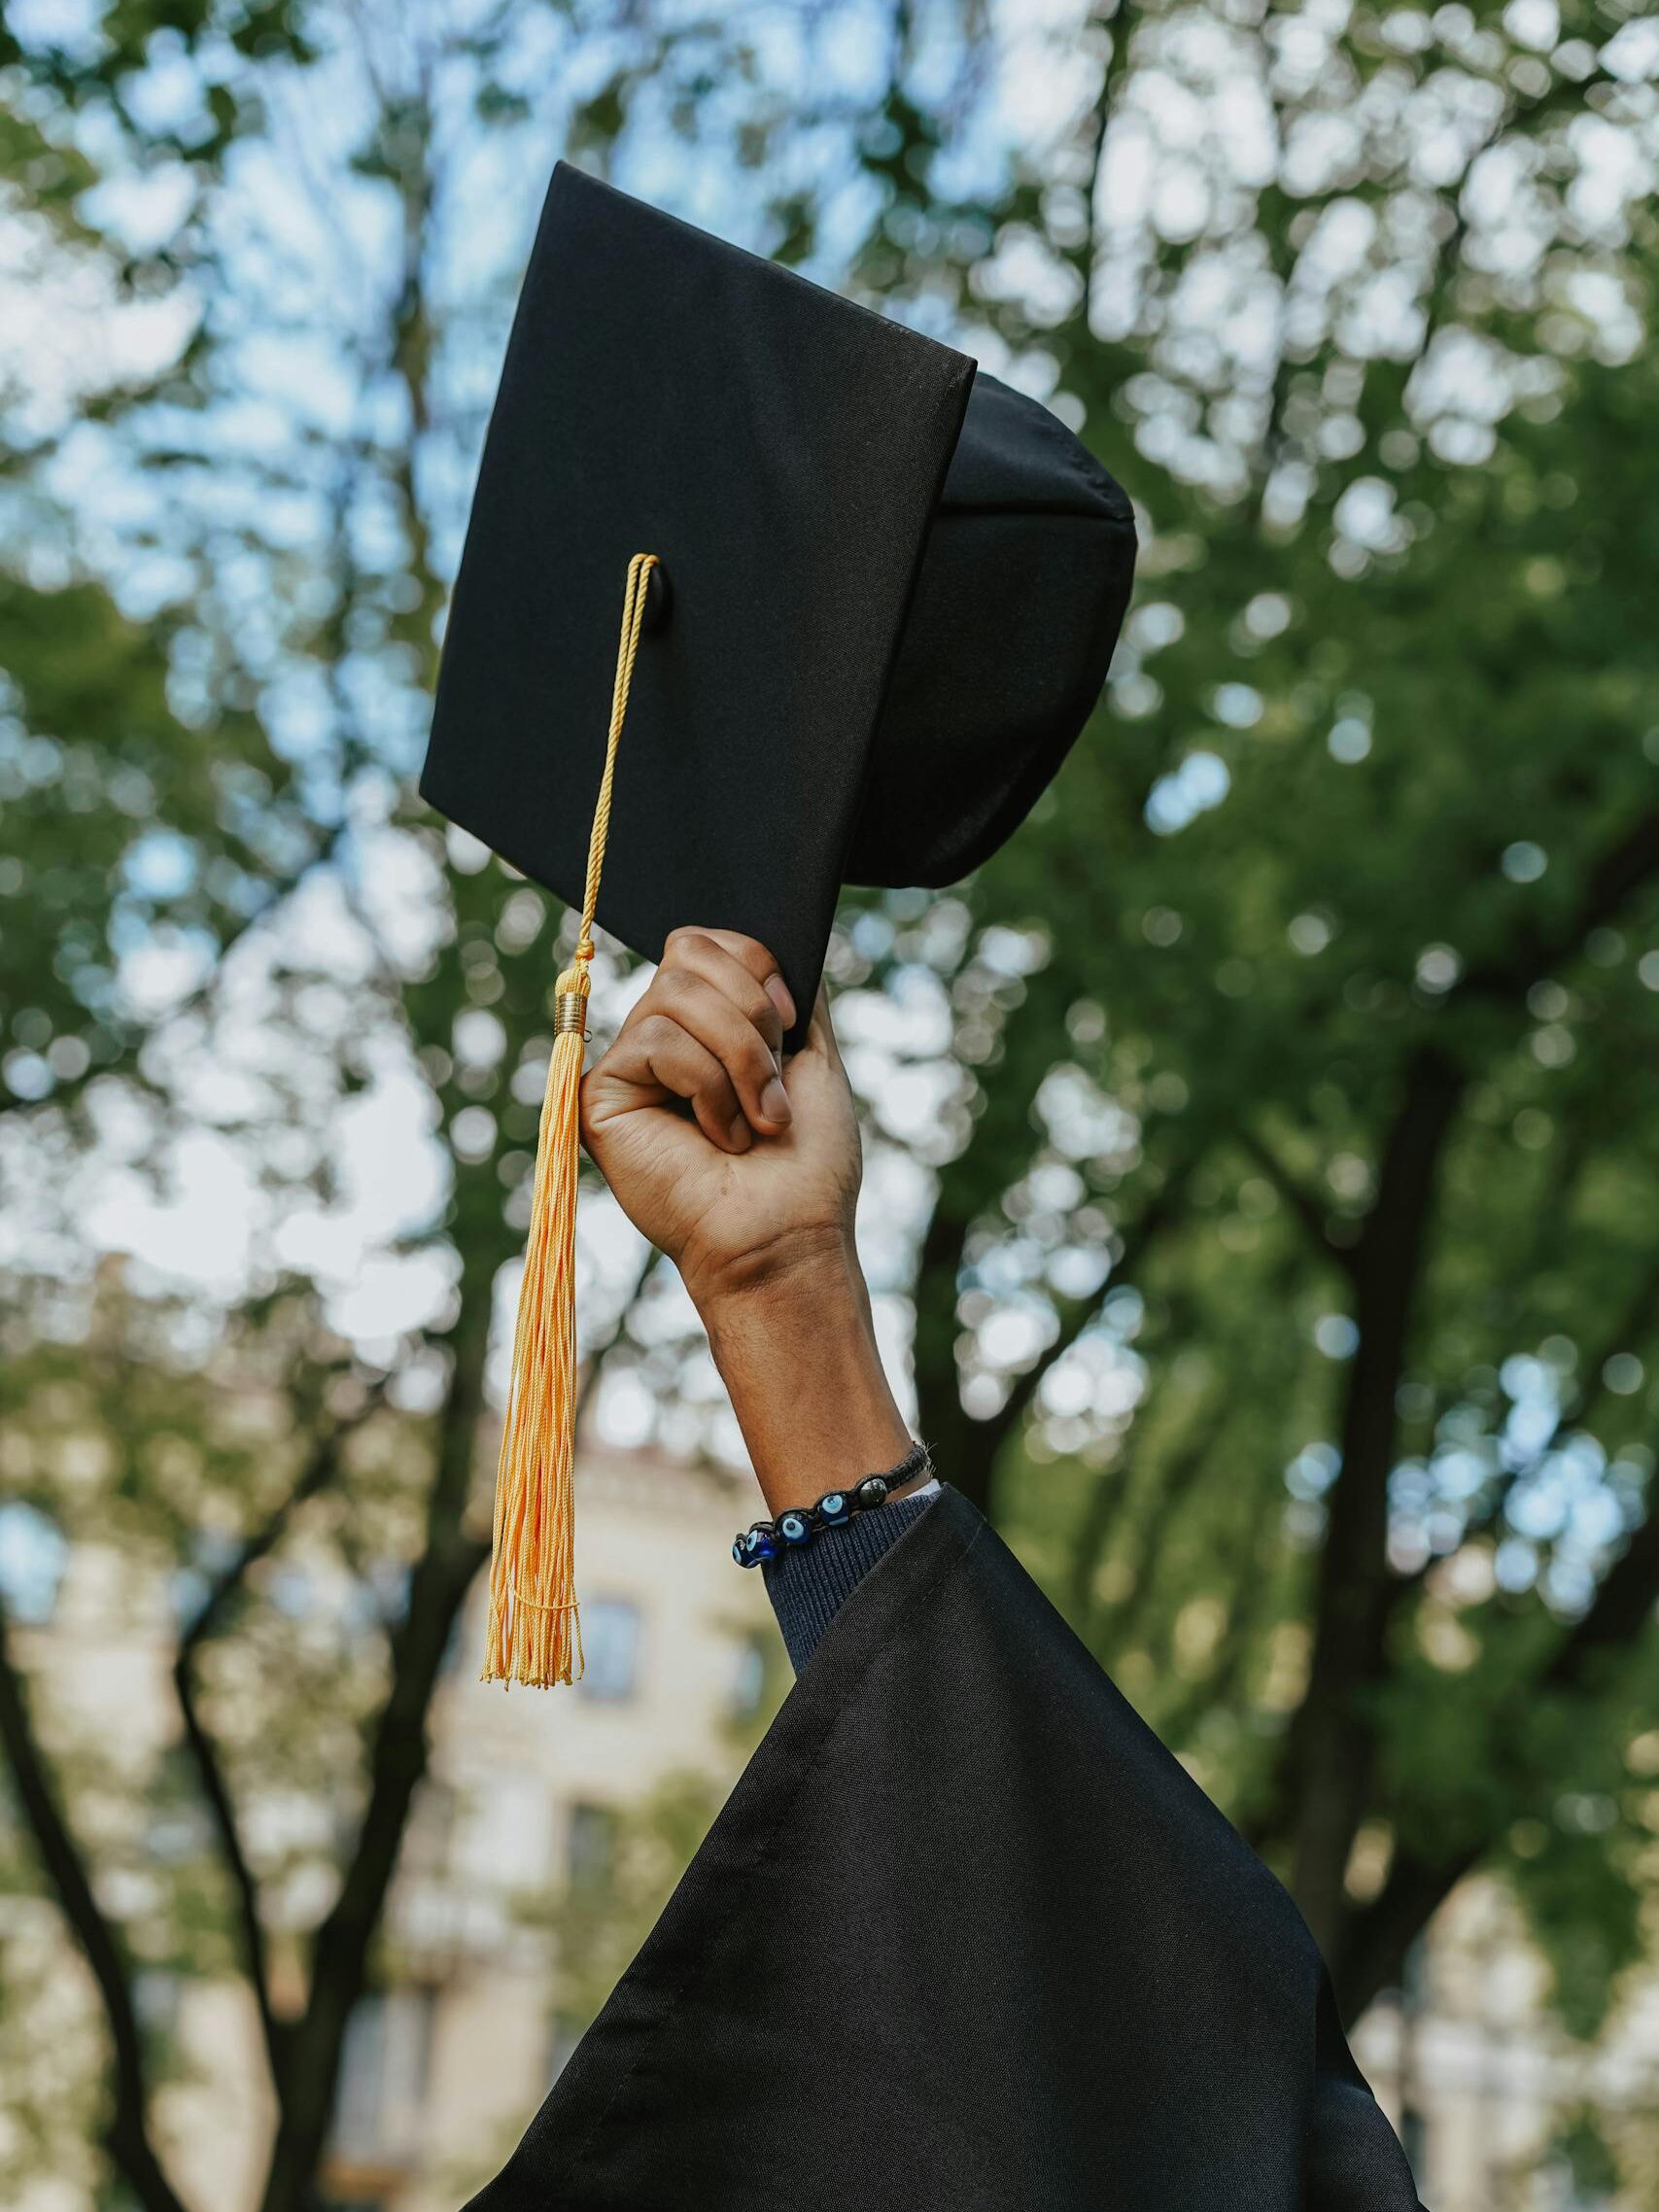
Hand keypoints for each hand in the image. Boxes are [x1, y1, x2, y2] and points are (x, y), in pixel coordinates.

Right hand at [580, 926, 911, 1511]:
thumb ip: (789, 991)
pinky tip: (718, 1140)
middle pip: (689, 952)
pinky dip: (708, 1088)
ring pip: (677, 993)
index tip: (789, 1026)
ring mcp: (628, 1065)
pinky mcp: (601, 1095)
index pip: (707, 940)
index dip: (756, 967)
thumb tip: (774, 939)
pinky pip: (657, 1039)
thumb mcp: (812, 1055)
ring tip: (755, 1122)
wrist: (788, 1232)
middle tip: (773, 1089)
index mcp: (704, 1025)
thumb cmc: (805, 1163)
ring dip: (741, 1060)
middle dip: (752, 1018)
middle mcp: (659, 1038)